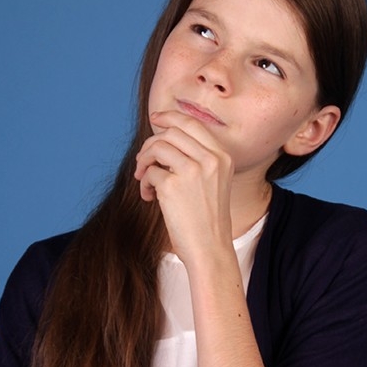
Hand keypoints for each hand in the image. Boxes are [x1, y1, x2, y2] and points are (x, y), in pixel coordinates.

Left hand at [134, 110, 233, 260]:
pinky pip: (150, 173)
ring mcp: (192, 171)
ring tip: (144, 179)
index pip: (192, 124)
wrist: (210, 250)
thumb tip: (164, 139)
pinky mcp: (172, 186)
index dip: (170, 117)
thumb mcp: (214, 183)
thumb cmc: (208, 220)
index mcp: (223, 157)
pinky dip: (145, 184)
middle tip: (143, 161)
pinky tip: (150, 199)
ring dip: (144, 161)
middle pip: (171, 132)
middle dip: (151, 143)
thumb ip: (198, 159)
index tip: (155, 119)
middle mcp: (210, 159)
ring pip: (157, 147)